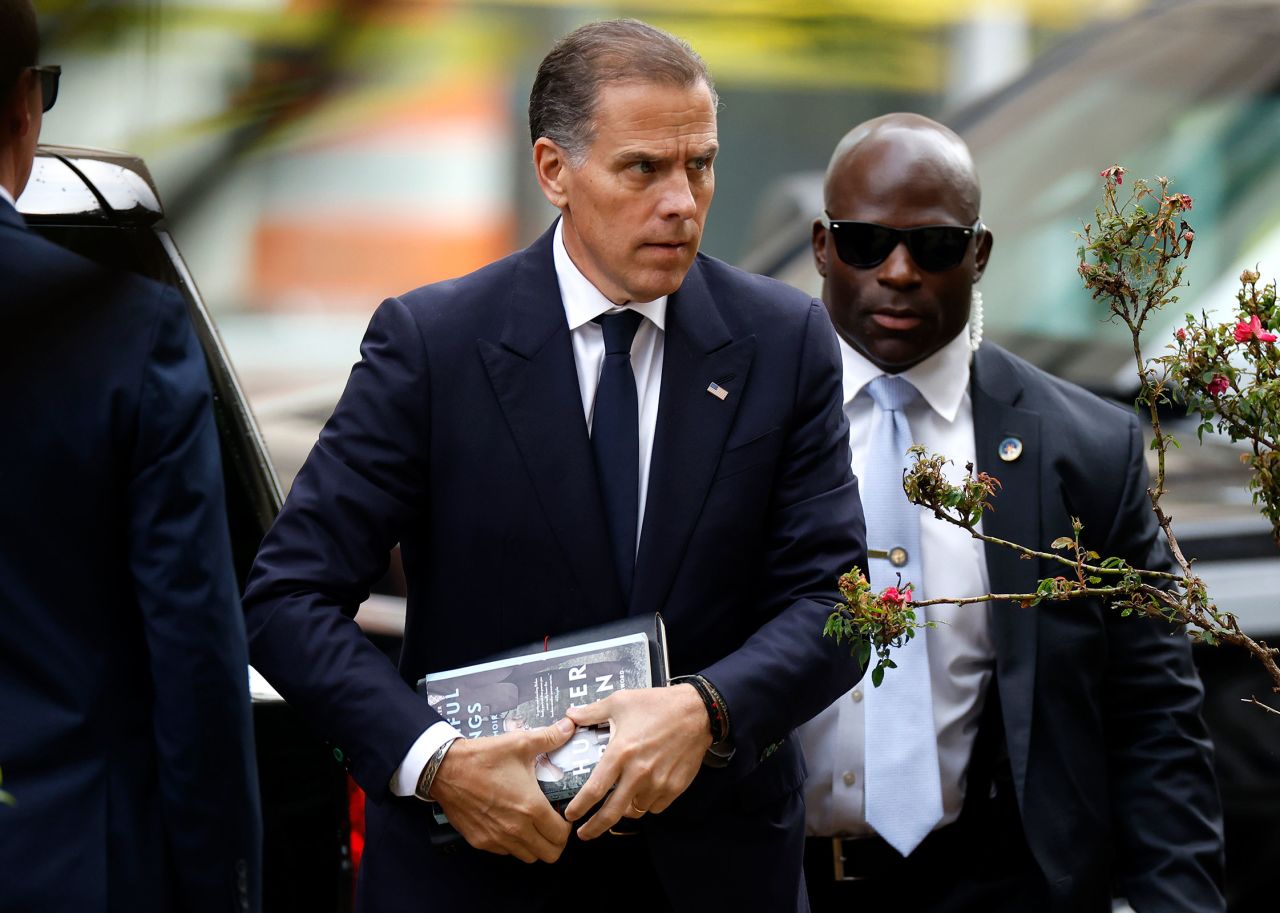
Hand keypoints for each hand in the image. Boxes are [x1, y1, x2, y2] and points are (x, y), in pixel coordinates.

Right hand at [429, 718, 575, 862]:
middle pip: (549, 854)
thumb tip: (569, 726)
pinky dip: (513, 844)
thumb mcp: (520, 743)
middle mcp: (515, 829)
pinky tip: (511, 823)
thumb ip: (549, 737)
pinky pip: (505, 852)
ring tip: (532, 824)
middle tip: (552, 823)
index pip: (561, 835)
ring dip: (535, 844)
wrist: (445, 769)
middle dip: (556, 841)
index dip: (567, 826)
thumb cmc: (482, 757)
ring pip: (527, 857)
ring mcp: (497, 838)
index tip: (563, 815)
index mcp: (530, 807)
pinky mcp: (480, 841)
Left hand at [563, 685, 711, 839]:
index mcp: (620, 753)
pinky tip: (642, 792)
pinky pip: (655, 807)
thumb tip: (570, 716)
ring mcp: (658, 783)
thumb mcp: (620, 701)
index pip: (594, 790)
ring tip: (618, 803)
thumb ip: (592, 712)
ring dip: (623, 811)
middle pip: (611, 813)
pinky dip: (646, 804)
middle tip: (584, 833)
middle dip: (594, 828)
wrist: (697, 711)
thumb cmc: (658, 704)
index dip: (579, 807)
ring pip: (634, 811)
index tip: (570, 815)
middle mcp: (638, 773)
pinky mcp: (674, 787)